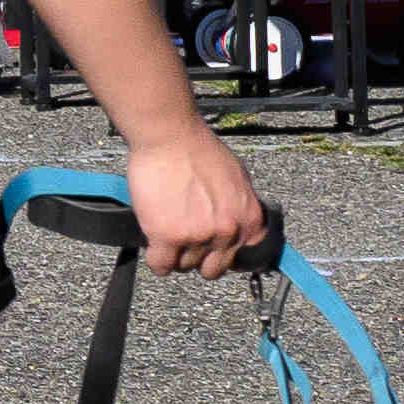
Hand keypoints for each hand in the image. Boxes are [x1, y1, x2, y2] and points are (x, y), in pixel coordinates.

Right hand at [124, 120, 276, 279]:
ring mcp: (198, 236)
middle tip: (187, 241)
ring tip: (167, 231)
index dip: (224, 253)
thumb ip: (239, 207)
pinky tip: (154, 245)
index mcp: (249, 219)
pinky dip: (157, 260)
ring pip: (185, 266)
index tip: (214, 251)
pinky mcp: (167, 237)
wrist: (169, 135)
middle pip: (212, 268)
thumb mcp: (237, 179)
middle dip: (199, 257)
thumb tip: (234, 223)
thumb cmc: (198, 147)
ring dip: (175, 254)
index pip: (244, 258)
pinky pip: (161, 265)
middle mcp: (227, 232)